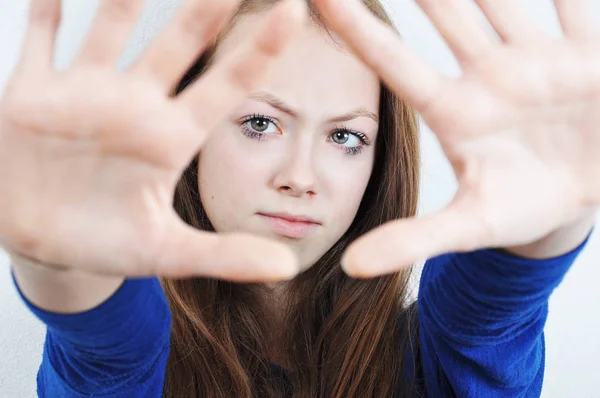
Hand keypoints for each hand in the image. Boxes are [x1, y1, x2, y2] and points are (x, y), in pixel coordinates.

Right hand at [0, 0, 305, 280]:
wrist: (42, 241)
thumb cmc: (106, 244)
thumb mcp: (166, 253)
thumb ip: (225, 256)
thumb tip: (288, 269)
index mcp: (171, 138)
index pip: (228, 85)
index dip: (261, 48)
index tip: (297, 9)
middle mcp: (136, 105)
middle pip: (182, 40)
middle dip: (211, 1)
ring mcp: (85, 92)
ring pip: (113, 23)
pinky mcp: (32, 93)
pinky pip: (41, 36)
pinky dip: (47, 7)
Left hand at [315, 0, 599, 276]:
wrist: (584, 199)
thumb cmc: (524, 209)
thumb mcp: (468, 226)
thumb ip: (411, 241)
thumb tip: (347, 269)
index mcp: (453, 111)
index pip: (392, 61)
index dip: (354, 27)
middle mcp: (487, 75)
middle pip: (442, 13)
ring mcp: (536, 59)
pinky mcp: (586, 53)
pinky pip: (570, 1)